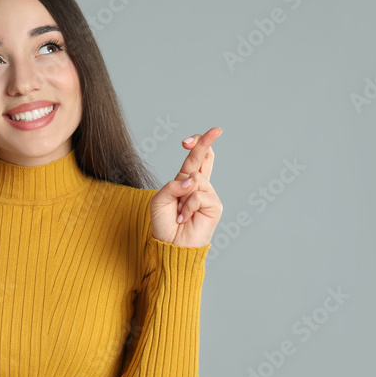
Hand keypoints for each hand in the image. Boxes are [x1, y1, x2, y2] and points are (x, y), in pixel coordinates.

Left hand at [149, 127, 223, 247]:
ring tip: (180, 212)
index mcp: (185, 181)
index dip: (197, 144)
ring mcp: (208, 195)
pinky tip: (185, 218)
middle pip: (205, 158)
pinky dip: (188, 206)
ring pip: (197, 179)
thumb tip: (191, 180)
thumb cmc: (164, 224)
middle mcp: (198, 186)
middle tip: (216, 130)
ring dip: (183, 195)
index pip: (195, 158)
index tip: (191, 138)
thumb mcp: (159, 200)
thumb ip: (171, 186)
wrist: (171, 246)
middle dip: (206, 142)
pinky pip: (199, 195)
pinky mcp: (214, 206)